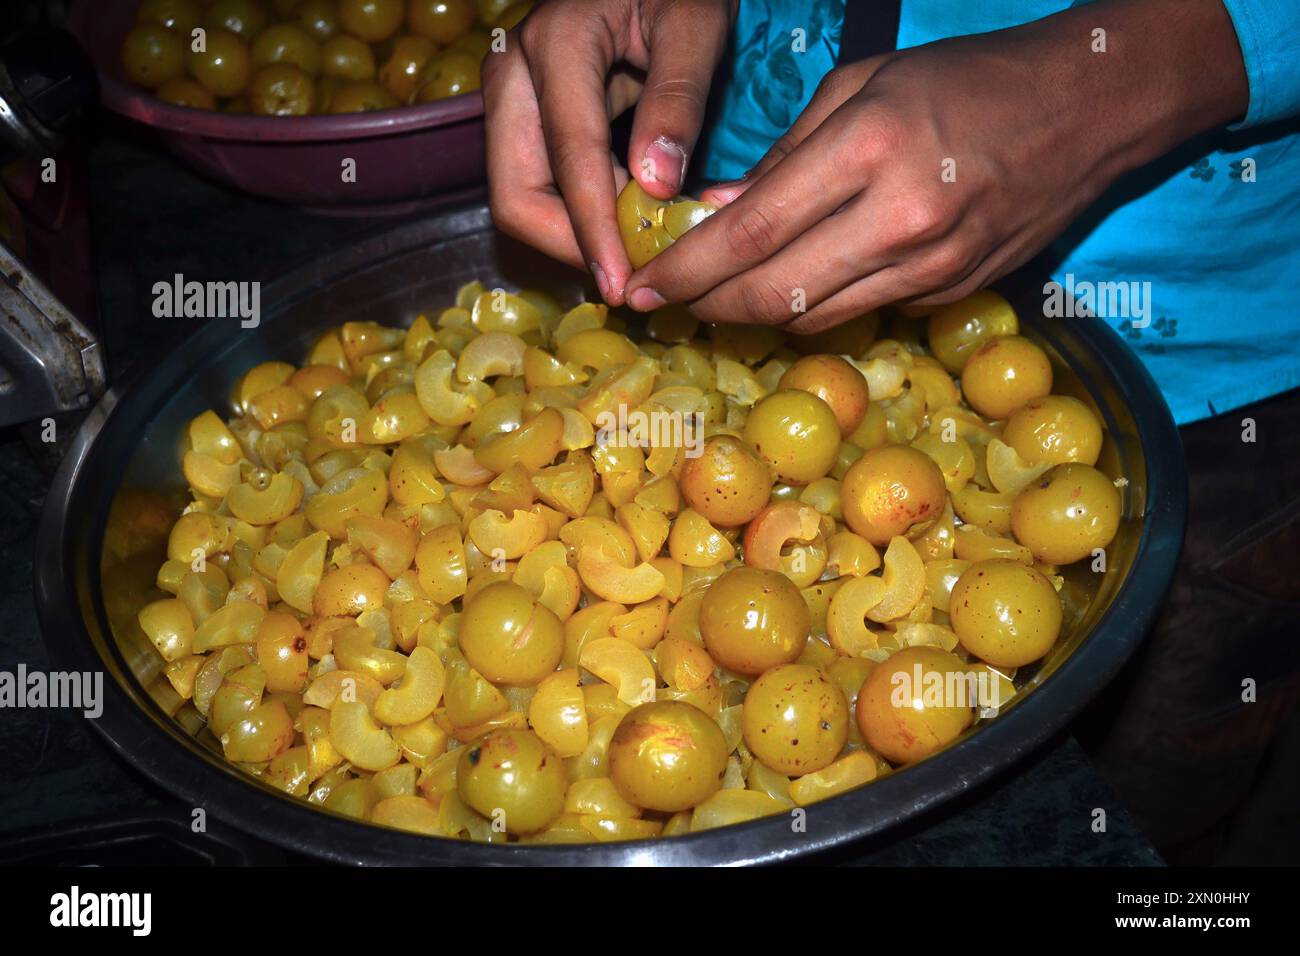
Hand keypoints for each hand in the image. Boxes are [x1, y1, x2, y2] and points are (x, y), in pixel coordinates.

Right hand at [481, 0, 734, 304]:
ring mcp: (510, 98)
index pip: (569, 161)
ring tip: (638, 256)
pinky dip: (580, 216)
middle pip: (517, 195)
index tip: (624, 284)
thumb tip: (656, 188)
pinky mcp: (522, 118)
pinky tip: (627, 228)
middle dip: (571, 247)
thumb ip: (677, 102)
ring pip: (520, 197)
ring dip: (575, 237)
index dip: (595, 231)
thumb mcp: (696, 24)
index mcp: (555, 46)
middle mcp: (513, 75)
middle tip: (631, 280)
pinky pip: (538, 185)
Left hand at [624, 0, 1246, 332]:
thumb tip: (717, 214)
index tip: (641, 288)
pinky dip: (810, 311)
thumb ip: (784, 157)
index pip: (751, 234)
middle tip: (663, 305)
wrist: (1088, 110)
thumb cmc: (966, 79)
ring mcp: (932, 268)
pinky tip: (784, 293)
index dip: (686, 270)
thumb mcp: (862, 84)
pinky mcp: (952, 294)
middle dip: (704, 307)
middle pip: (773, 295)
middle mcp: (899, 221)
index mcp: (869, 149)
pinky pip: (859, 313)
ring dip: (751, 318)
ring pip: (812, 319)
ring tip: (710, 302)